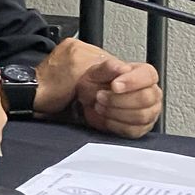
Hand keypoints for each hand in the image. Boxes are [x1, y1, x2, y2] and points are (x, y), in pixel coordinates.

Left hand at [34, 39, 159, 135]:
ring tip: (97, 107)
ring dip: (118, 113)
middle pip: (150, 97)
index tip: (115, 86)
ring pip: (145, 115)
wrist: (44, 97)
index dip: (135, 81)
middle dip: (121, 100)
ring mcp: (134, 109)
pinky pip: (135, 131)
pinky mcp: (128, 126)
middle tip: (98, 98)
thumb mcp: (77, 64)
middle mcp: (135, 89)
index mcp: (127, 70)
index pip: (148, 74)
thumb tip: (123, 69)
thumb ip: (103, 67)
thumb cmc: (60, 79)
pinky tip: (102, 119)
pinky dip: (117, 125)